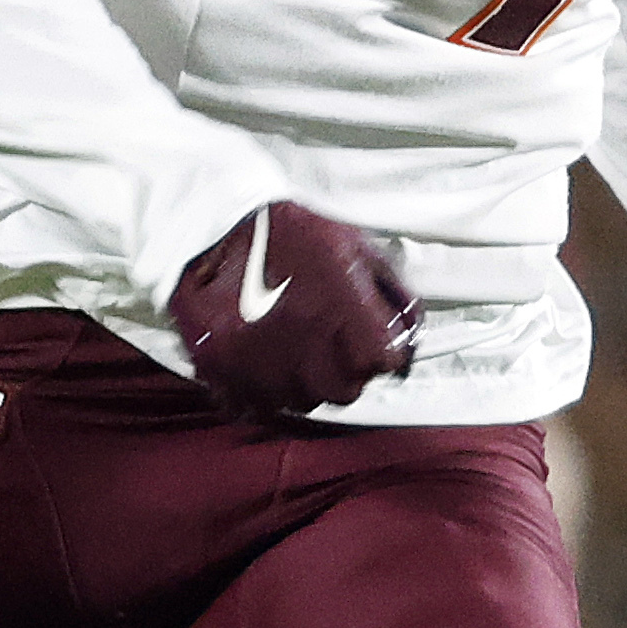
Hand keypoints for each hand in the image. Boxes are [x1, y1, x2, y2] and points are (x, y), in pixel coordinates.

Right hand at [169, 203, 419, 415]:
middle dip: (346, 372)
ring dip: (302, 383)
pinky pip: (249, 405)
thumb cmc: (291, 233)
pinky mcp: (216, 364)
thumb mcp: (356, 248)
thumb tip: (411, 340)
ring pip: (299, 401)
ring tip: (293, 348)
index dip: (383, 354)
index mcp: (339, 304)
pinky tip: (261, 363)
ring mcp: (255, 356)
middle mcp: (300, 337)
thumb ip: (393, 295)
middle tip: (332, 349)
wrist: (217, 222)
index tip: (374, 347)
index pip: (383, 362)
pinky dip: (258, 393)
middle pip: (343, 390)